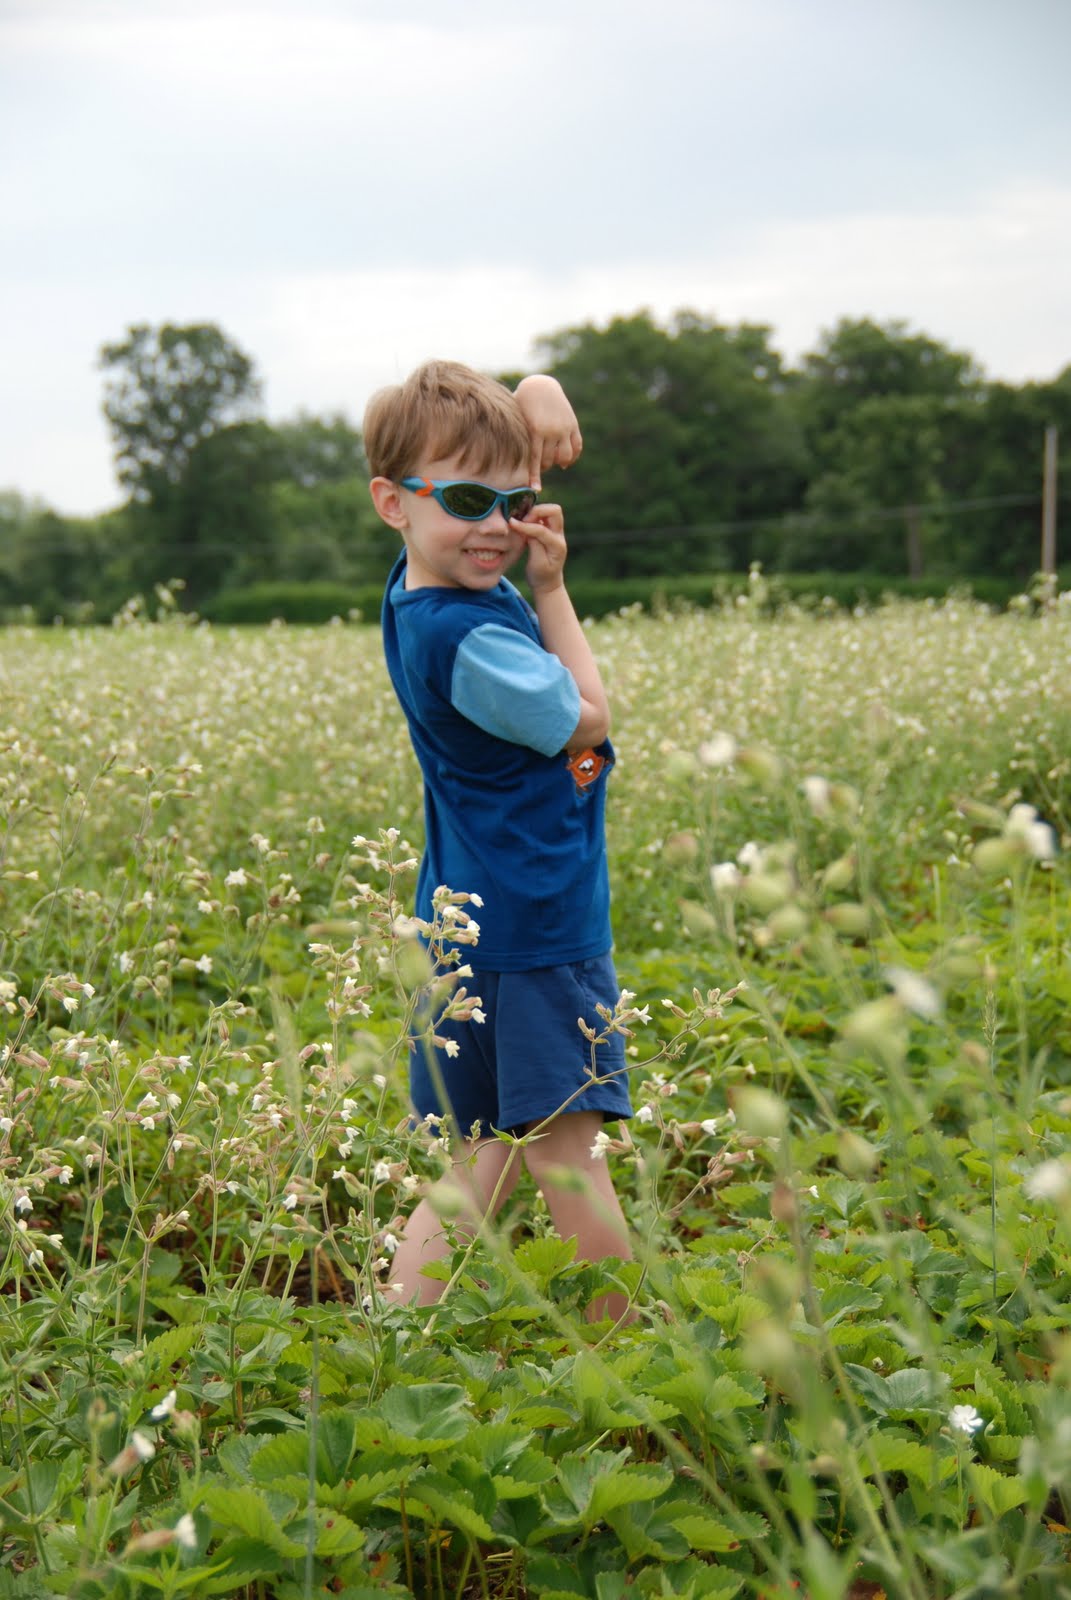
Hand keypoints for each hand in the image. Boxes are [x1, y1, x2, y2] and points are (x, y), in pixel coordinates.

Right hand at [512, 502, 566, 595]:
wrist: (548, 582)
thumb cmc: (541, 576)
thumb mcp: (536, 565)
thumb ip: (534, 545)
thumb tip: (528, 528)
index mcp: (558, 546)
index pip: (542, 530)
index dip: (525, 525)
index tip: (511, 523)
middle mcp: (560, 535)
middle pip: (554, 511)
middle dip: (537, 511)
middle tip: (523, 521)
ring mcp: (556, 531)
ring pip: (550, 510)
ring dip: (535, 512)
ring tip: (522, 522)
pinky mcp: (549, 529)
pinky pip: (543, 515)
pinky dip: (532, 515)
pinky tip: (522, 523)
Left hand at [513, 374, 582, 489]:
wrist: (540, 385)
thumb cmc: (522, 404)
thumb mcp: (517, 419)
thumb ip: (517, 439)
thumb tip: (506, 459)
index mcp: (536, 430)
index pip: (536, 460)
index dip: (536, 477)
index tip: (536, 490)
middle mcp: (552, 430)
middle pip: (550, 460)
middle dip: (545, 467)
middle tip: (541, 467)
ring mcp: (564, 428)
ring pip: (565, 456)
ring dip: (560, 463)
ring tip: (556, 464)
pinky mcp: (573, 425)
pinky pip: (577, 446)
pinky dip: (573, 456)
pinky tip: (566, 461)